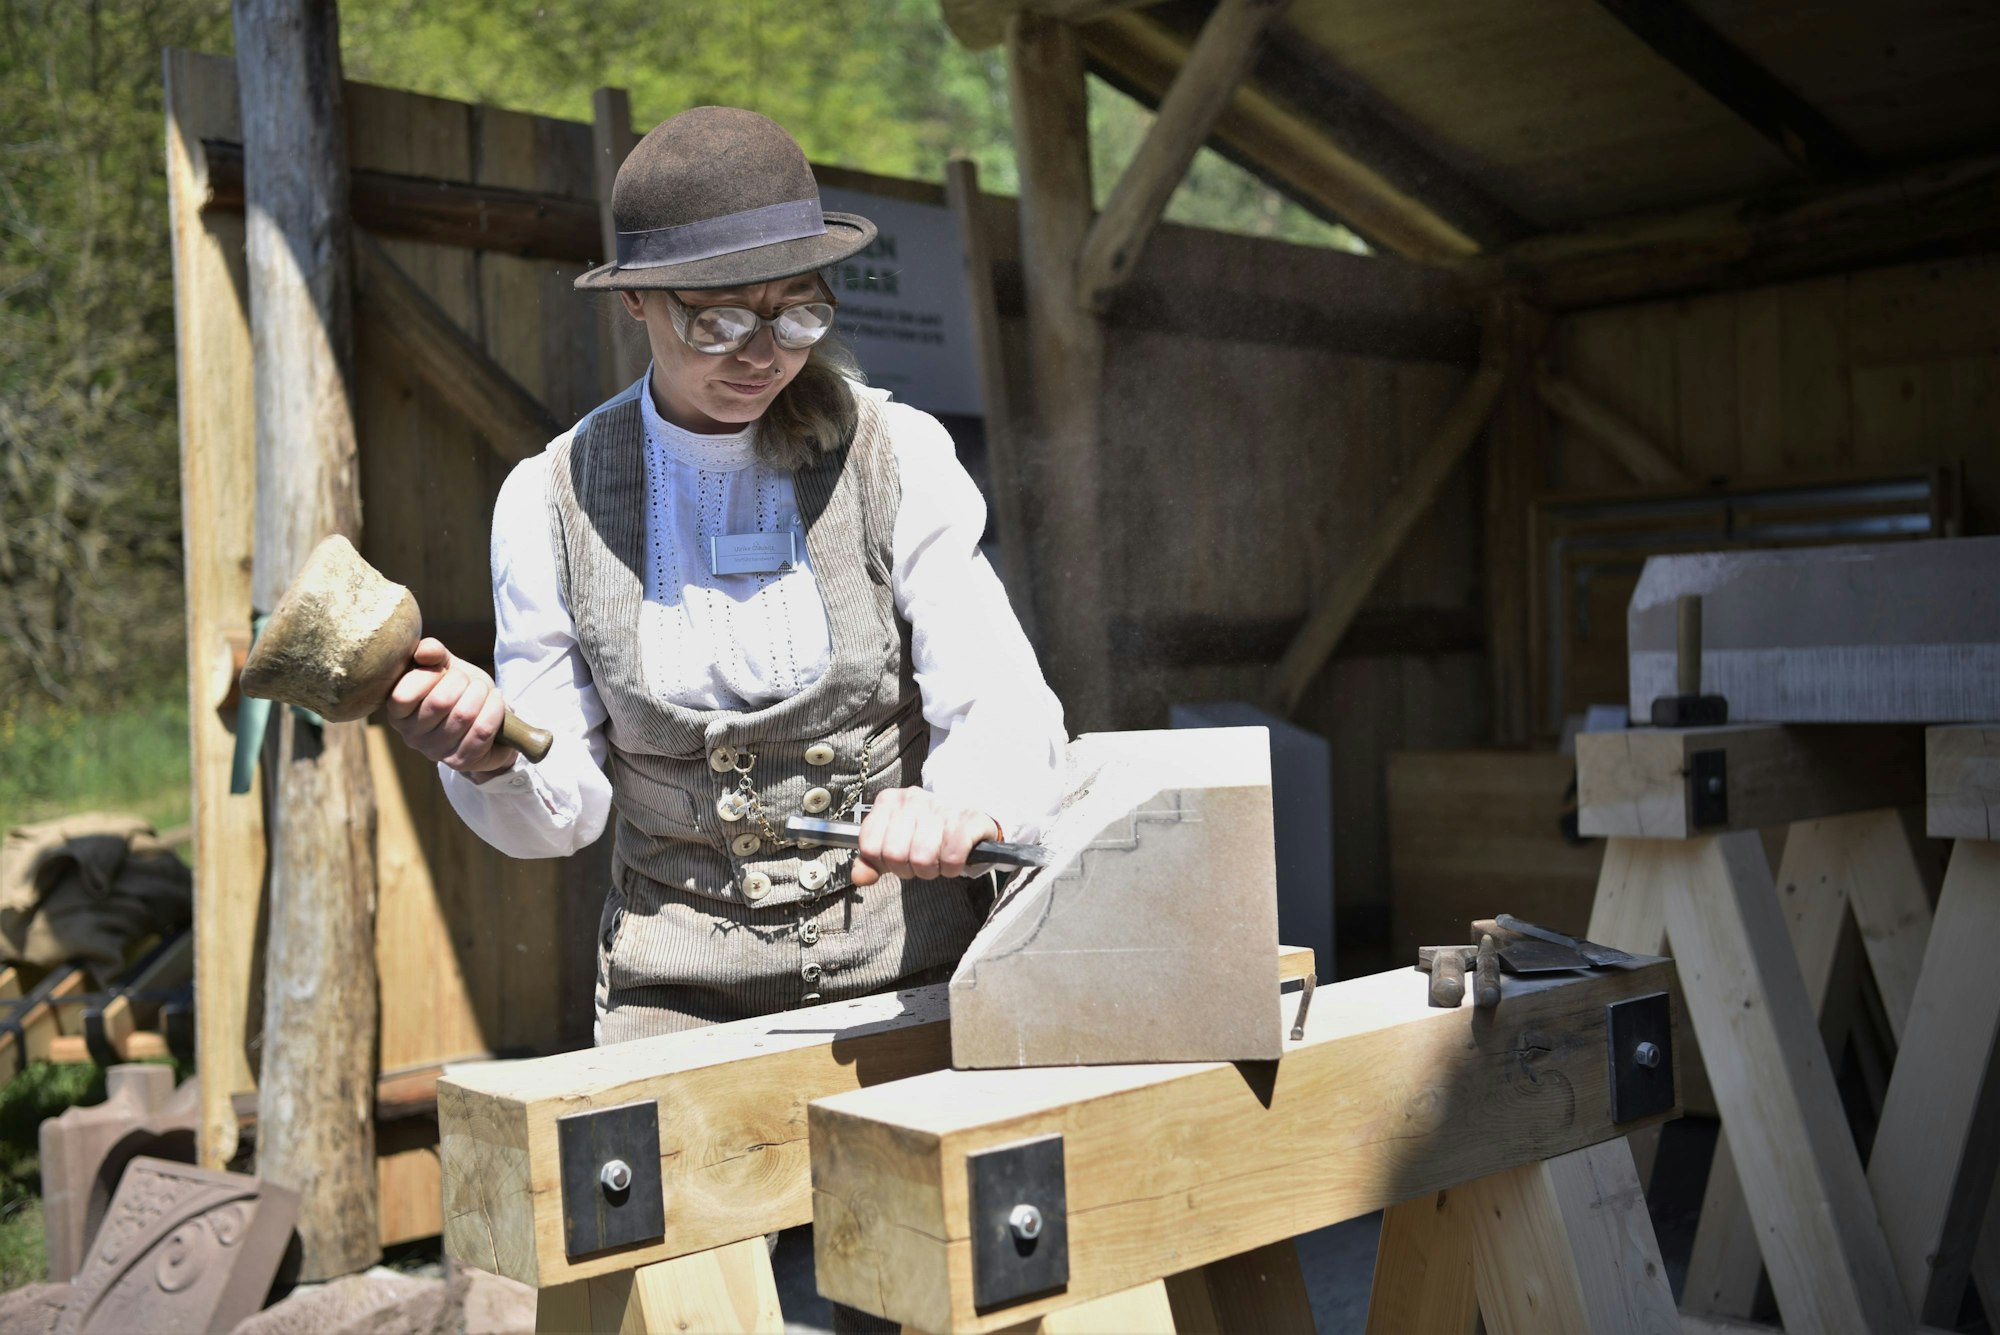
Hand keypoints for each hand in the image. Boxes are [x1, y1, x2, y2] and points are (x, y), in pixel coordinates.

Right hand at [383, 638, 518, 774]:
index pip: (404, 694)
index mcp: (397, 710)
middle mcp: (410, 735)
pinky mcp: (460, 761)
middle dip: (463, 683)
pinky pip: (482, 732)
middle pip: (440, 702)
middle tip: (471, 682)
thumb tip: (427, 651)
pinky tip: (496, 702)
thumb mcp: (443, 664)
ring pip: (464, 716)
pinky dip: (495, 711)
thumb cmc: (457, 687)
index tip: (443, 670)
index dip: (430, 675)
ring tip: (485, 691)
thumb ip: (431, 652)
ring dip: (482, 695)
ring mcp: (435, 752)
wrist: (485, 714)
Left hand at [850, 787, 999, 885]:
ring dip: (932, 870)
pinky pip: (951, 858)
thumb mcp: (893, 842)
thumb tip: (859, 877)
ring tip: (937, 859)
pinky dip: (952, 868)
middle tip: (920, 861)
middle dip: (908, 869)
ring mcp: (941, 806)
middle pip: (895, 855)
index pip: (869, 846)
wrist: (967, 818)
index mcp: (888, 801)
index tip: (898, 858)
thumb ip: (872, 860)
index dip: (883, 862)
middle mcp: (912, 798)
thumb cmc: (926, 832)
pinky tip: (954, 860)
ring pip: (923, 858)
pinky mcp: (968, 819)